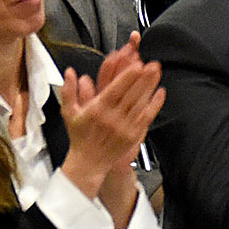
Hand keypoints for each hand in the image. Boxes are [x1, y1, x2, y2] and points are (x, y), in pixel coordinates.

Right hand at [61, 36, 164, 200]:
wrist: (88, 163)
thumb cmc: (80, 137)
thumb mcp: (69, 112)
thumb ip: (69, 90)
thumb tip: (70, 73)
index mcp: (97, 110)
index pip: (114, 91)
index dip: (126, 78)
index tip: (135, 66)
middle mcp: (112, 118)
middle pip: (130, 95)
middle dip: (142, 79)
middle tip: (151, 65)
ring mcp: (124, 127)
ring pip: (140, 104)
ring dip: (149, 87)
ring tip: (156, 73)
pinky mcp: (133, 135)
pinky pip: (146, 117)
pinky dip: (154, 105)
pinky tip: (160, 94)